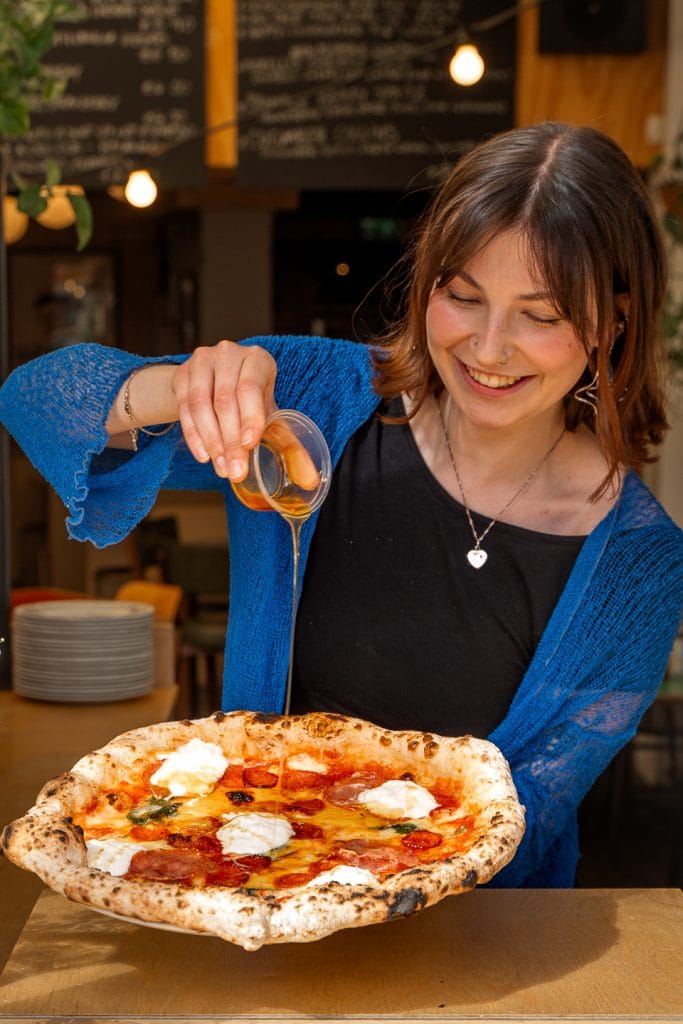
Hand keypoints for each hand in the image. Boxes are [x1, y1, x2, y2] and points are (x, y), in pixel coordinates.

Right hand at [172, 340, 276, 480]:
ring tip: (221, 468)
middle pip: (225, 400)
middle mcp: (228, 354)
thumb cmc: (250, 400)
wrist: (215, 381)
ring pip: (200, 404)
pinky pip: (183, 408)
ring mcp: (201, 361)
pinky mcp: (181, 374)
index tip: (249, 445)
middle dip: (230, 441)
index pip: (250, 388)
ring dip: (211, 441)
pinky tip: (204, 456)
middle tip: (235, 471)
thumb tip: (310, 480)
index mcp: (257, 360)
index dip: (249, 417)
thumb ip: (289, 445)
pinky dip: (193, 435)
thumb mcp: (270, 414)